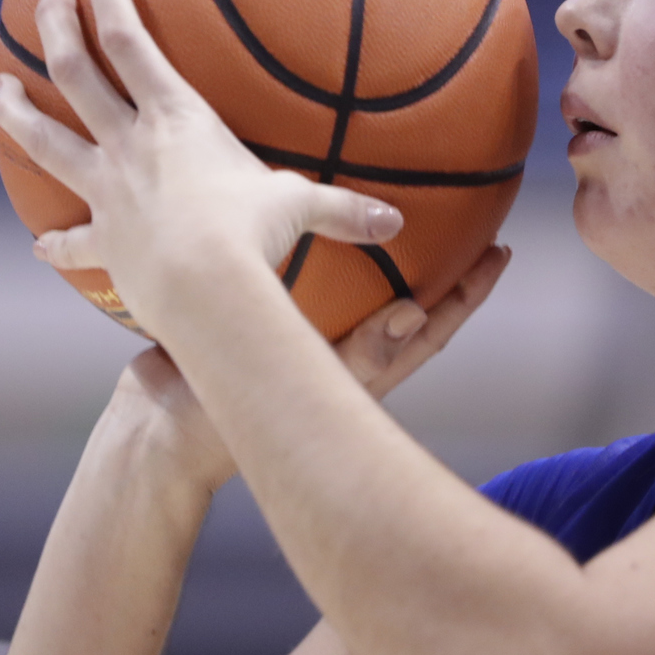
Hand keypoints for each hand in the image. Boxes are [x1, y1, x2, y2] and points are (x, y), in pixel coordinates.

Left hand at [0, 0, 407, 338]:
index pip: (130, 37)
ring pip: (46, 139)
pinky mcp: (103, 241)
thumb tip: (395, 221)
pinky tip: (37, 245)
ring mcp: (108, 191)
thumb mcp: (299, 209)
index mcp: (176, 118)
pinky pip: (72, 239)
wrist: (205, 290)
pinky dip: (56, 242)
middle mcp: (131, 144)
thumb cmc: (252, 237)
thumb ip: (341, 208)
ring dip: (18, 111)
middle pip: (77, 69)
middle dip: (56, 20)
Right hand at [110, 244, 513, 491]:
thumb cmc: (224, 425)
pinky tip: (313, 229)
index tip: (502, 254)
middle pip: (403, 305)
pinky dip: (319, 257)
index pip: (428, 330)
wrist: (153, 439)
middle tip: (468, 221)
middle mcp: (335, 358)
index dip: (468, 295)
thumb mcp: (297, 383)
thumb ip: (358, 355)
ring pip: (359, 296)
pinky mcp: (259, 333)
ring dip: (380, 259)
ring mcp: (298, 346)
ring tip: (398, 215)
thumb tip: (418, 314)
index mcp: (355, 375)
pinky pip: (303, 287)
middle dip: (437, 269)